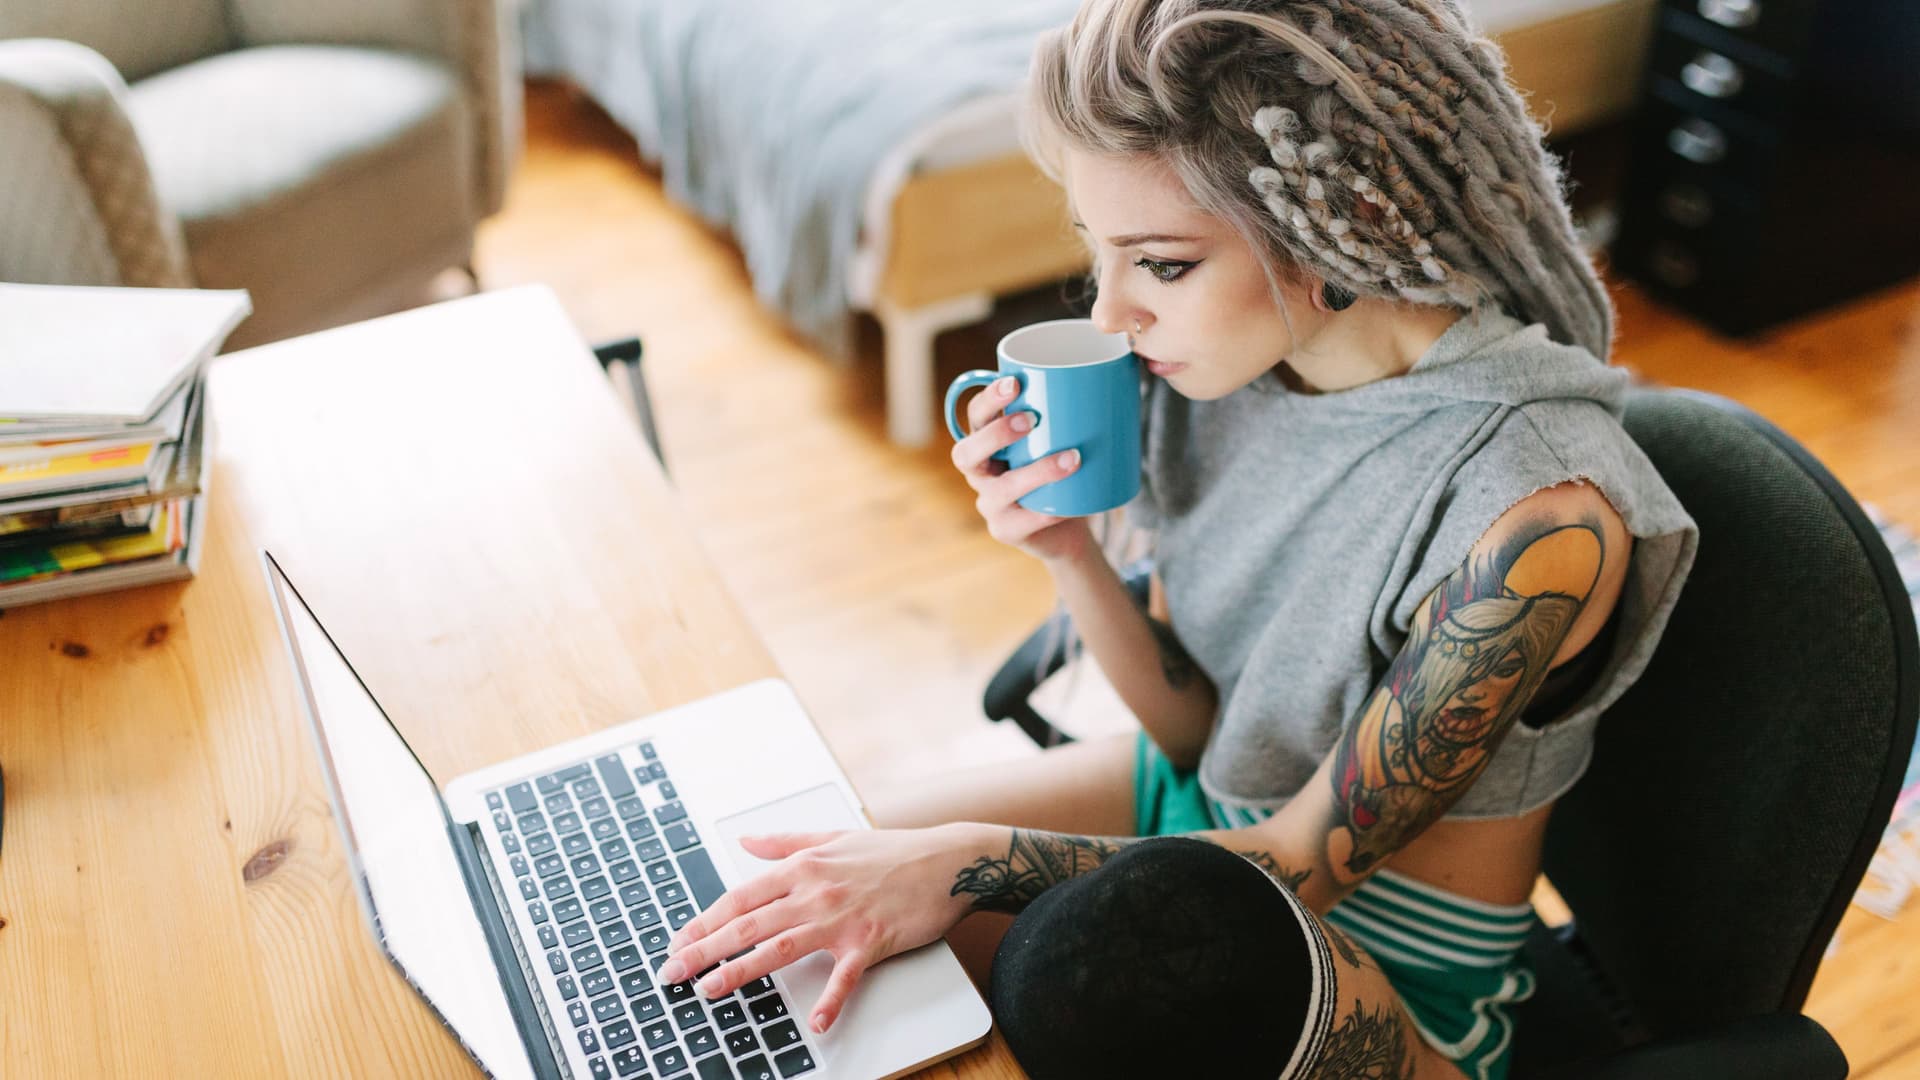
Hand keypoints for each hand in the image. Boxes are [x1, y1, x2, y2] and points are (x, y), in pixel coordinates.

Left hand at [656, 826, 978, 1034]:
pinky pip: (846, 977)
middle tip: (673, 971)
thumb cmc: (893, 852)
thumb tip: (746, 840)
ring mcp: (842, 918)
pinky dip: (832, 1001)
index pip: (740, 896)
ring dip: (740, 970)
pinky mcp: (872, 941)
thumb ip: (785, 842)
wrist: (948, 862)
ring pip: (780, 946)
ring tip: (710, 990)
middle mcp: (816, 891)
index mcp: (803, 866)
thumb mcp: (833, 837)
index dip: (705, 920)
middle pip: (748, 923)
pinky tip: (816, 1024)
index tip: (680, 940)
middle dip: (704, 949)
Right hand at [950, 376, 1093, 563]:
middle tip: (1032, 419)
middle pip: (966, 453)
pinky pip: (1022, 522)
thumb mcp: (1060, 440)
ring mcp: (989, 505)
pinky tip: (1068, 505)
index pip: (975, 416)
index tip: (1015, 382)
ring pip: (1000, 489)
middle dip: (996, 433)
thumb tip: (1119, 369)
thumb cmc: (1062, 473)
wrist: (1066, 527)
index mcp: (987, 442)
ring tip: (1072, 458)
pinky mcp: (1005, 531)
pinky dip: (1047, 512)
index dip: (988, 399)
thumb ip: (1071, 411)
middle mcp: (979, 473)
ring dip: (1035, 472)